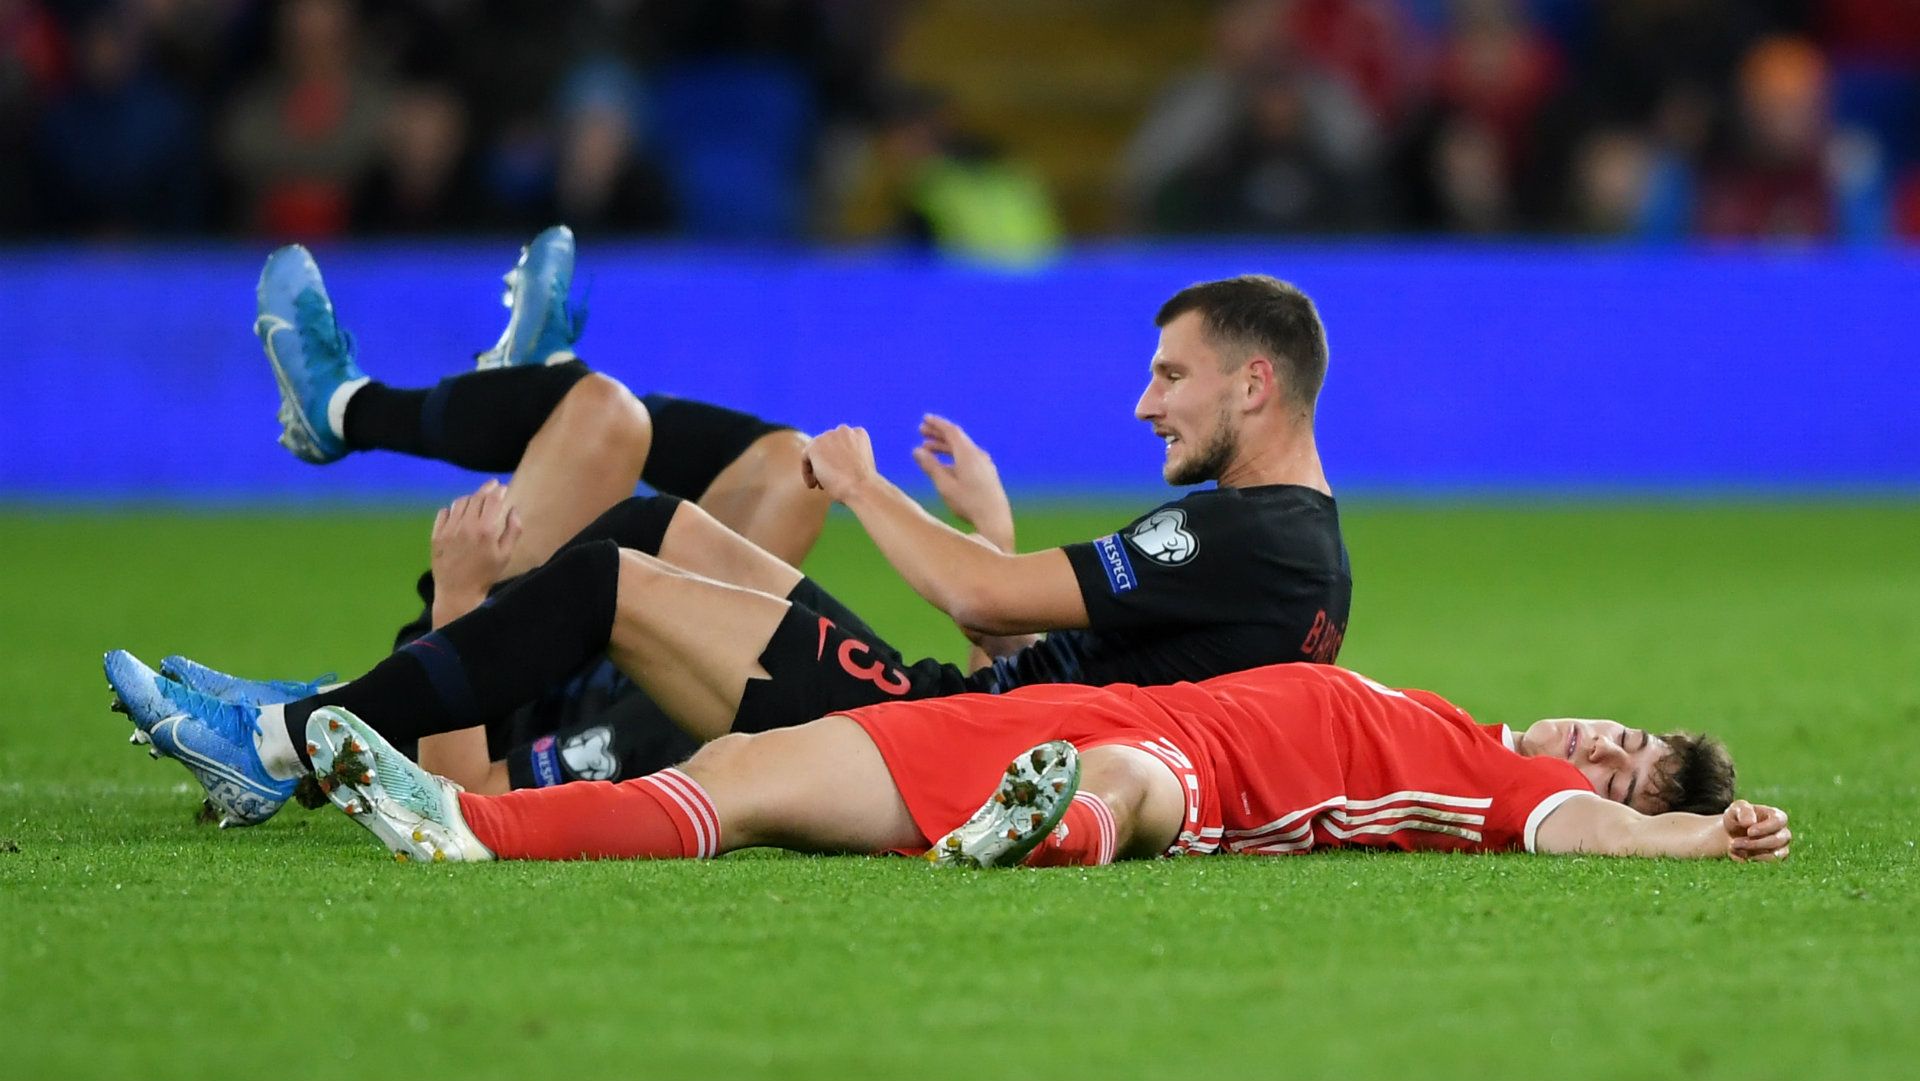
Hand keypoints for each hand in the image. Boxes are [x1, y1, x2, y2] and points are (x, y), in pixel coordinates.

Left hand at [431, 480, 521, 618]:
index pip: (493, 500)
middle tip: (492, 486)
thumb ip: (513, 530)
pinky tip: (458, 513)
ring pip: (459, 502)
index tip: (502, 487)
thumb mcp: (506, 555)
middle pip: (476, 497)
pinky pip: (444, 513)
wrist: (458, 591)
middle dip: (486, 489)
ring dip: (470, 497)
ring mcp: (449, 529)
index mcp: (486, 530)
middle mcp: (466, 525)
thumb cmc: (486, 574)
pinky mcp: (436, 535)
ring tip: (476, 499)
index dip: (498, 490)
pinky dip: (452, 509)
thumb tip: (513, 510)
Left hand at [801, 425, 879, 501]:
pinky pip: (805, 458)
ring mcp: (828, 436)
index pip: (842, 443)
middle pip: (827, 446)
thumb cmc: (864, 484)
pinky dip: (807, 472)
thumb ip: (848, 459)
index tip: (838, 473)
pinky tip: (813, 485)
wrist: (861, 486)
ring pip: (816, 452)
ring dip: (817, 467)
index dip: (837, 458)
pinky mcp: (815, 446)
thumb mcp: (860, 466)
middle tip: (826, 480)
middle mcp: (844, 430)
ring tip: (819, 484)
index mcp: (858, 433)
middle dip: (826, 462)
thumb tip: (835, 467)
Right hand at [912, 414, 1013, 549]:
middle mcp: (978, 455)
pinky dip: (954, 457)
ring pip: (962, 449)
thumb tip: (916, 451)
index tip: (925, 419)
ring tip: (928, 449)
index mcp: (968, 454)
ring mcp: (985, 464)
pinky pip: (968, 459)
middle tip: (922, 431)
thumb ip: (930, 466)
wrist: (995, 520)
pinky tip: (944, 466)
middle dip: (938, 434)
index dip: (937, 424)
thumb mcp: (945, 485)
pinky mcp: (987, 474)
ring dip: (945, 447)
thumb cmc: (969, 503)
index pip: (951, 431)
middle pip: (957, 438)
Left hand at [1722, 799, 1790, 862]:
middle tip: (1734, 843)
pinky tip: (1737, 855)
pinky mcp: (1775, 860)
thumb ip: (1743, 811)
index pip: (1778, 821)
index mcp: (1777, 816)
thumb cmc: (1737, 818)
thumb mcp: (1737, 809)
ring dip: (1753, 854)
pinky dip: (1751, 861)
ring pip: (1774, 855)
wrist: (1731, 833)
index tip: (1749, 832)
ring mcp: (1781, 848)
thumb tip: (1750, 822)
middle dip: (1755, 843)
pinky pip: (1768, 865)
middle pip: (1777, 840)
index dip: (1765, 828)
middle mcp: (1783, 833)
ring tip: (1734, 848)